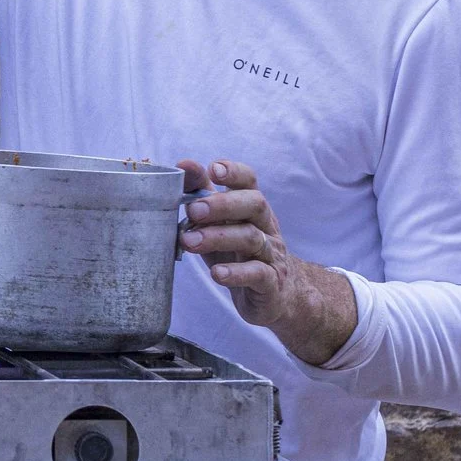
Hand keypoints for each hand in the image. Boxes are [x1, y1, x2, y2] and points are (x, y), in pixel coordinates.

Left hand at [177, 158, 356, 365]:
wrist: (277, 295)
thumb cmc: (238, 253)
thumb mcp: (219, 223)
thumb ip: (201, 196)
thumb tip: (182, 165)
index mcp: (252, 208)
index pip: (250, 182)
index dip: (234, 172)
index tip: (213, 168)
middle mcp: (266, 226)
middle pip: (254, 204)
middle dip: (222, 204)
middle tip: (193, 210)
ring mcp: (271, 254)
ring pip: (252, 238)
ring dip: (218, 237)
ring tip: (188, 242)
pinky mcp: (271, 283)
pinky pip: (258, 274)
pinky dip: (236, 273)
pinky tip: (216, 274)